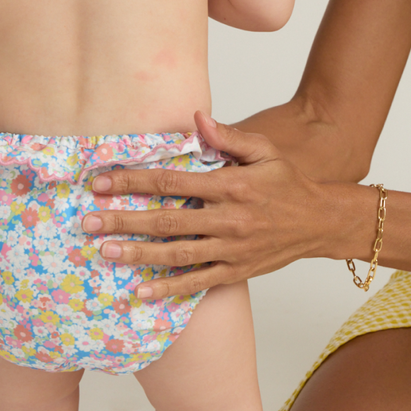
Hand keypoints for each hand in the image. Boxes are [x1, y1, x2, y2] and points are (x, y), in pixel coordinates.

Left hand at [80, 111, 334, 298]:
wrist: (321, 222)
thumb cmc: (288, 182)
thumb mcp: (264, 151)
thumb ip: (228, 136)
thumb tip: (196, 117)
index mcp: (230, 185)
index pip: (172, 180)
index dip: (134, 181)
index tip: (103, 182)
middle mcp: (228, 219)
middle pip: (167, 220)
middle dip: (124, 220)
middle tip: (89, 222)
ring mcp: (232, 248)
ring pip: (177, 254)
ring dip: (139, 255)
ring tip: (106, 253)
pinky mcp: (237, 271)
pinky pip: (198, 282)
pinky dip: (169, 290)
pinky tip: (141, 293)